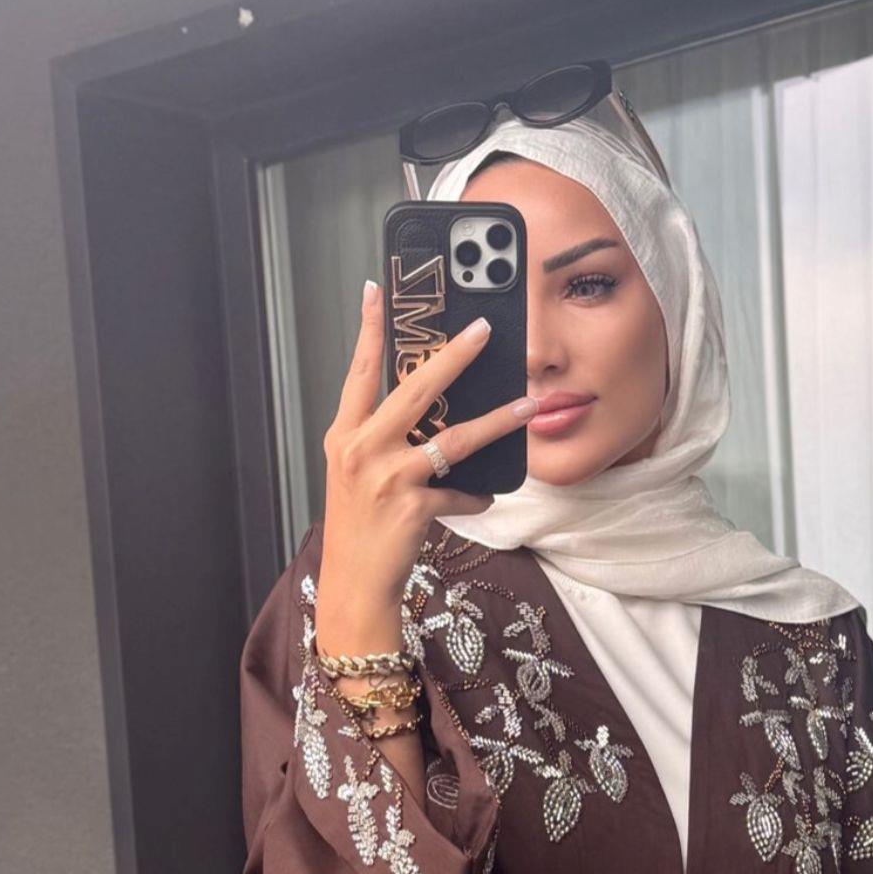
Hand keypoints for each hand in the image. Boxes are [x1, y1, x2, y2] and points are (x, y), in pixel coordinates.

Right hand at [315, 281, 538, 653]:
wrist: (356, 584)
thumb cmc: (359, 528)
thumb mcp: (358, 475)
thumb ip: (385, 440)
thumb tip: (433, 415)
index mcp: (345, 434)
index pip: (359, 371)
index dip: (370, 329)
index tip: (378, 290)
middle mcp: (362, 449)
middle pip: (415, 389)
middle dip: (453, 355)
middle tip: (483, 328)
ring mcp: (387, 478)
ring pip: (453, 437)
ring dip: (497, 420)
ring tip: (527, 402)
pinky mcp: (413, 507)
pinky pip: (461, 492)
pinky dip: (477, 496)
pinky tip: (484, 498)